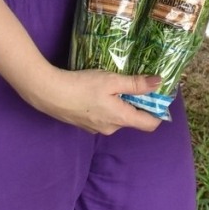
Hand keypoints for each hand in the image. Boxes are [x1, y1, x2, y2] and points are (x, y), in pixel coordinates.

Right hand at [29, 67, 164, 134]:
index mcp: (121, 119)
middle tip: (132, 82)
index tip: (157, 96)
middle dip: (136, 102)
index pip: (149, 124)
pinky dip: (106, 105)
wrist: (49, 94)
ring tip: (112, 84)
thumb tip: (158, 83)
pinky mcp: (85, 124)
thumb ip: (136, 84)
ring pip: (117, 116)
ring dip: (119, 102)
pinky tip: (95, 91)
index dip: (157, 111)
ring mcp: (96, 128)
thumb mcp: (112, 80)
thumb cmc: (83, 86)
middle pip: (132, 118)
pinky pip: (103, 116)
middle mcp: (111, 128)